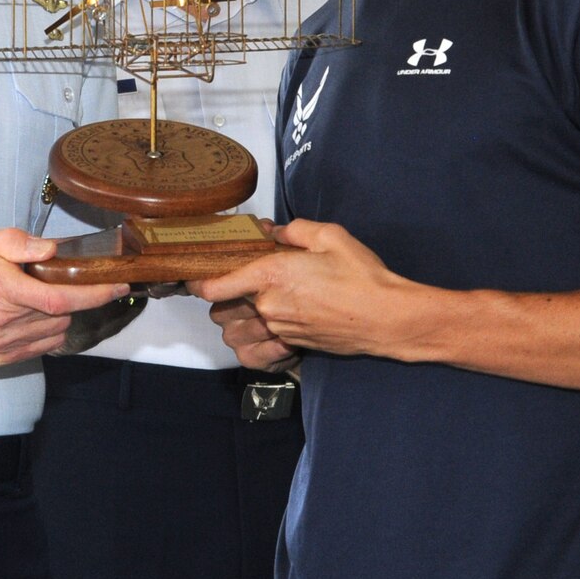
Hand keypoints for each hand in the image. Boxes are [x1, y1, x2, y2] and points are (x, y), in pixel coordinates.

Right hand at [0, 228, 127, 365]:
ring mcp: (2, 344)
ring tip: (46, 297)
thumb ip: (15, 242)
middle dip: (78, 298)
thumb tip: (50, 249)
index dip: (94, 294)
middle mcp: (4, 320)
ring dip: (62, 315)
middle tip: (73, 282)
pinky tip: (36, 317)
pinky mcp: (0, 359)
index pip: (59, 297)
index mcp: (1, 287)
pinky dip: (49, 333)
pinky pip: (41, 348)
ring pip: (55, 332)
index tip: (117, 286)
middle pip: (62, 315)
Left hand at [193, 219, 412, 362]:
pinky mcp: (292, 344)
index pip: (216, 286)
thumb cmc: (362, 276)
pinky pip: (259, 348)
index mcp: (271, 275)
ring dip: (238, 320)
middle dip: (223, 297)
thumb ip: (294, 230)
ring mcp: (280, 329)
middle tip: (239, 282)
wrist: (387, 318)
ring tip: (253, 305)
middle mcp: (269, 306)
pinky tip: (270, 327)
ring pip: (238, 330)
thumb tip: (274, 233)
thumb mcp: (330, 236)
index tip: (192, 277)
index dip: (197, 282)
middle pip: (221, 309)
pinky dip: (256, 341)